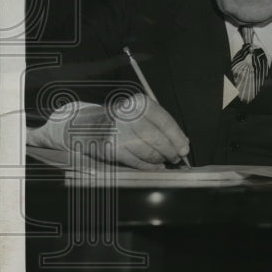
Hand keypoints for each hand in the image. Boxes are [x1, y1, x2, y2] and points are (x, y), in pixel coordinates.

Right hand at [31, 95, 189, 169]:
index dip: (178, 137)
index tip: (185, 148)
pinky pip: (136, 161)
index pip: (165, 122)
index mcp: (140, 104)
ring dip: (160, 159)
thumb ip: (161, 125)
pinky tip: (155, 167)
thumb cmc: (122, 120)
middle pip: (158, 139)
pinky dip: (148, 166)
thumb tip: (183, 142)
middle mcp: (129, 116)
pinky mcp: (112, 149)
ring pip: (148, 151)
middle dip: (171, 151)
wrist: (86, 125)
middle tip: (177, 157)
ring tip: (164, 161)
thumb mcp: (141, 114)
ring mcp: (118, 133)